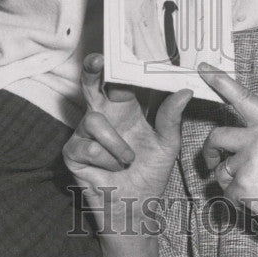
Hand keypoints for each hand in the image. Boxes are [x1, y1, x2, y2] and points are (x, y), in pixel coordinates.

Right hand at [63, 54, 192, 233]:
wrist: (136, 209)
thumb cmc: (150, 174)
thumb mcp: (167, 144)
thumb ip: (171, 117)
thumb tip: (184, 90)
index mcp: (126, 109)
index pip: (120, 80)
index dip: (120, 64)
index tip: (125, 47)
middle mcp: (104, 116)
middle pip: (92, 85)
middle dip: (92, 70)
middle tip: (97, 60)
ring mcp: (84, 133)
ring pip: (93, 120)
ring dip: (116, 143)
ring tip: (128, 159)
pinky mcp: (72, 152)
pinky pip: (87, 145)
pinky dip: (105, 159)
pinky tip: (111, 169)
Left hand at [198, 63, 257, 239]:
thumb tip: (241, 133)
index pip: (241, 97)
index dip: (220, 81)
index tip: (203, 68)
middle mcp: (257, 139)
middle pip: (216, 136)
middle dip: (209, 150)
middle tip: (211, 159)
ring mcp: (248, 162)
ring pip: (221, 169)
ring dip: (231, 179)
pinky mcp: (242, 186)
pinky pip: (228, 191)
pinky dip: (238, 198)